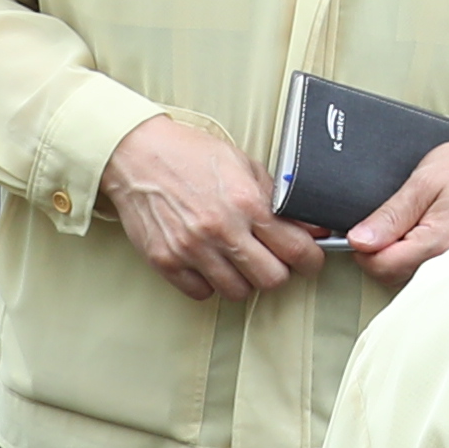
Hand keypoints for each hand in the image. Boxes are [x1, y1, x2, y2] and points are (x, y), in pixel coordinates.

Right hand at [102, 113, 327, 301]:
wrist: (136, 154)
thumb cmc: (189, 155)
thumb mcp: (243, 164)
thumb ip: (278, 197)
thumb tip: (311, 225)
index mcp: (246, 203)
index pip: (296, 250)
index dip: (311, 260)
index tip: (310, 260)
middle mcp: (221, 230)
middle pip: (271, 280)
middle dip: (278, 272)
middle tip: (272, 259)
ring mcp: (191, 249)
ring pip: (237, 292)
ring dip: (244, 279)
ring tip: (237, 259)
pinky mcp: (166, 261)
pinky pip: (202, 293)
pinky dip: (210, 283)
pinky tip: (209, 262)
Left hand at [349, 136, 448, 287]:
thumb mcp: (425, 181)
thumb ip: (391, 214)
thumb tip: (360, 239)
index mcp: (437, 242)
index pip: (381, 266)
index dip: (364, 247)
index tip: (366, 227)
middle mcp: (448, 264)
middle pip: (392, 275)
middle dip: (380, 251)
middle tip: (392, 219)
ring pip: (408, 276)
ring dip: (399, 254)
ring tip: (412, 222)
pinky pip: (427, 272)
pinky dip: (416, 256)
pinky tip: (424, 233)